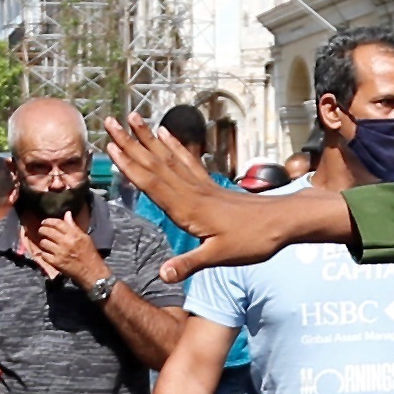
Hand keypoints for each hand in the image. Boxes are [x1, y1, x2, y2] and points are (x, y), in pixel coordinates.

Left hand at [17, 211, 108, 290]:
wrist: (91, 272)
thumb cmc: (89, 253)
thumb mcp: (84, 237)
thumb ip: (73, 226)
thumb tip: (67, 213)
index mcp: (74, 234)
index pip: (58, 223)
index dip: (49, 221)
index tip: (44, 222)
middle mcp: (66, 242)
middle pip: (48, 231)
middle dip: (42, 230)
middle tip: (41, 231)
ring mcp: (60, 252)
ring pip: (44, 243)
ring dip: (43, 242)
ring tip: (45, 243)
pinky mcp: (56, 262)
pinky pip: (44, 254)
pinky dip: (44, 253)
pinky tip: (46, 253)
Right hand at [98, 115, 326, 274]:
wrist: (283, 222)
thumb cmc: (254, 240)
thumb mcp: (220, 257)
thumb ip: (188, 264)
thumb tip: (162, 274)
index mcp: (188, 208)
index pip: (151, 183)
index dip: (129, 165)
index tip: (110, 146)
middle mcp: (191, 191)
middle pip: (154, 163)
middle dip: (130, 143)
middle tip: (109, 121)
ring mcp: (201, 186)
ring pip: (167, 157)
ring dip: (147, 138)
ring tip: (133, 119)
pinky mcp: (211, 186)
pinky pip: (187, 161)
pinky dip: (173, 146)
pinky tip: (165, 134)